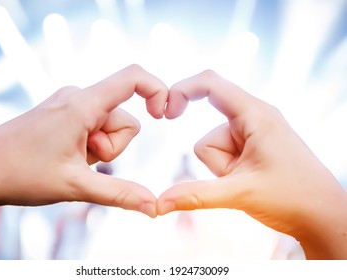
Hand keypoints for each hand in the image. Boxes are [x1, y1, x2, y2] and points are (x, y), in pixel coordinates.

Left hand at [0, 65, 166, 218]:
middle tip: (83, 161)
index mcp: (82, 105)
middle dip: (113, 147)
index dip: (157, 90)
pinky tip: (67, 157)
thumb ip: (119, 194)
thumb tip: (154, 206)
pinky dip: (89, 145)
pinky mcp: (63, 113)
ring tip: (72, 161)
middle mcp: (77, 96)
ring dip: (99, 149)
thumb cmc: (21, 174)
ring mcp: (69, 104)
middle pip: (123, 119)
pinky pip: (93, 126)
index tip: (164, 115)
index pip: (132, 77)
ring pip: (109, 126)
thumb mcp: (76, 186)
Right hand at [158, 70, 346, 258]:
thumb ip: (196, 195)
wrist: (323, 216)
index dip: (182, 90)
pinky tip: (251, 181)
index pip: (211, 84)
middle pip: (209, 134)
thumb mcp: (240, 194)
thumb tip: (159, 203)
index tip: (165, 110)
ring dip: (224, 170)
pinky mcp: (253, 147)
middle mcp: (254, 118)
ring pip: (215, 148)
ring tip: (250, 181)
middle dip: (217, 163)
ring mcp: (253, 133)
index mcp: (255, 114)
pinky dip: (229, 171)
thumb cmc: (293, 199)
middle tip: (242, 178)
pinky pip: (225, 155)